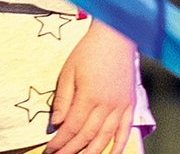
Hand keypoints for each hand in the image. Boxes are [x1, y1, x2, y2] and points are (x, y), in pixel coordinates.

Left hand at [46, 24, 137, 153]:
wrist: (116, 37)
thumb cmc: (89, 51)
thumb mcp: (68, 71)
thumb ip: (62, 99)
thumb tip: (56, 123)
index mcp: (89, 97)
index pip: (71, 128)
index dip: (60, 142)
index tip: (49, 150)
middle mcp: (107, 105)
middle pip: (87, 136)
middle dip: (71, 150)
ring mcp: (121, 106)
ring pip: (105, 137)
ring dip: (92, 152)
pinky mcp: (130, 104)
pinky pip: (125, 130)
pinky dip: (119, 144)